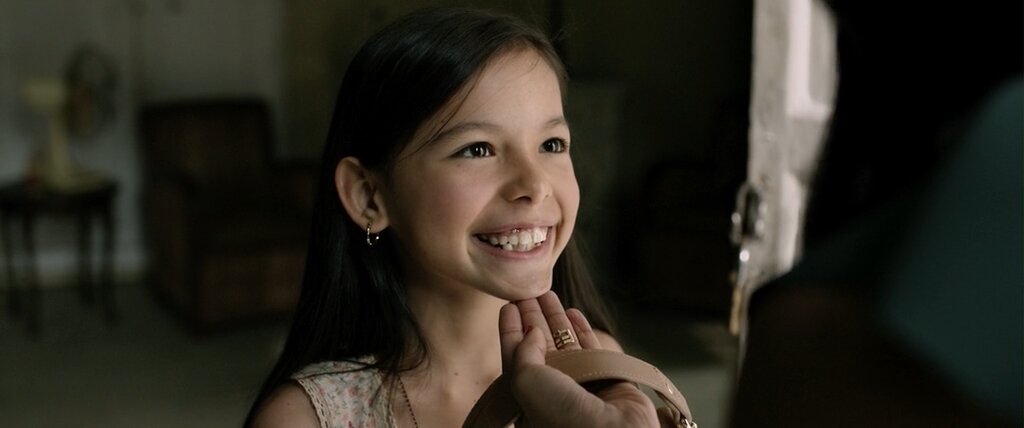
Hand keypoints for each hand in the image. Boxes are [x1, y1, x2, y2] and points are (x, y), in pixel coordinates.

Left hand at [499, 291, 662, 427]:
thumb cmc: (561, 413)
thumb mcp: (526, 380)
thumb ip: (524, 352)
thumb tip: (533, 331)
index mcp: (528, 398)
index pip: (515, 357)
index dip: (510, 330)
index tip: (508, 305)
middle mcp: (553, 391)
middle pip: (539, 346)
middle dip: (532, 318)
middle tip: (527, 292)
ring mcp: (580, 383)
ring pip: (564, 342)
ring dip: (555, 317)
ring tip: (547, 292)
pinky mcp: (606, 378)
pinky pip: (590, 346)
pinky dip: (581, 328)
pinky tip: (573, 311)